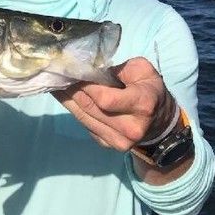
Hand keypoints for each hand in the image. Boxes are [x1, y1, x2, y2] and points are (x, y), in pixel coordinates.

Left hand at [55, 57, 177, 152]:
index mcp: (142, 105)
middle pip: (91, 108)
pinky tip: (66, 98)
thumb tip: (89, 69)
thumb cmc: (149, 89)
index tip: (72, 71)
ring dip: (67, 101)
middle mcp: (131, 128)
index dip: (85, 86)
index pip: (104, 98)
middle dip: (71, 90)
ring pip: (84, 119)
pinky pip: (86, 126)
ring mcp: (120, 141)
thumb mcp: (142, 71)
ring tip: (55, 85)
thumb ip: (118, 69)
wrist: (159, 122)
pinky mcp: (109, 145)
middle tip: (56, 75)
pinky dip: (74, 111)